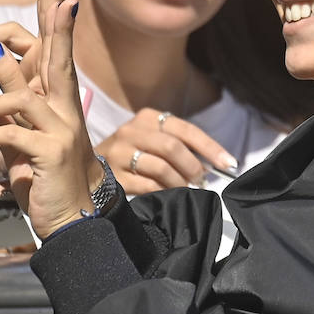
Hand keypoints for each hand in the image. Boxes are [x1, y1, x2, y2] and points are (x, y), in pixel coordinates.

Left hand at [0, 0, 97, 238]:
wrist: (73, 217)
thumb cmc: (42, 173)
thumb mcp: (20, 130)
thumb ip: (8, 96)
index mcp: (54, 93)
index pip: (50, 34)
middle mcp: (62, 102)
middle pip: (53, 40)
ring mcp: (59, 126)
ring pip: (18, 93)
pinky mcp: (48, 152)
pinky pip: (8, 133)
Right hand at [96, 110, 238, 191]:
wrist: (85, 165)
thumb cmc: (130, 155)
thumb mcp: (151, 140)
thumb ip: (178, 147)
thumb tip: (210, 166)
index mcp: (147, 118)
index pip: (185, 130)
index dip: (210, 147)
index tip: (228, 164)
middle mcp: (131, 131)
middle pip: (172, 147)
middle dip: (193, 167)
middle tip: (200, 181)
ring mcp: (119, 153)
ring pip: (161, 167)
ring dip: (180, 183)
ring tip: (184, 189)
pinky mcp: (112, 175)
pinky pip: (147, 186)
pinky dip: (163, 192)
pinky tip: (167, 195)